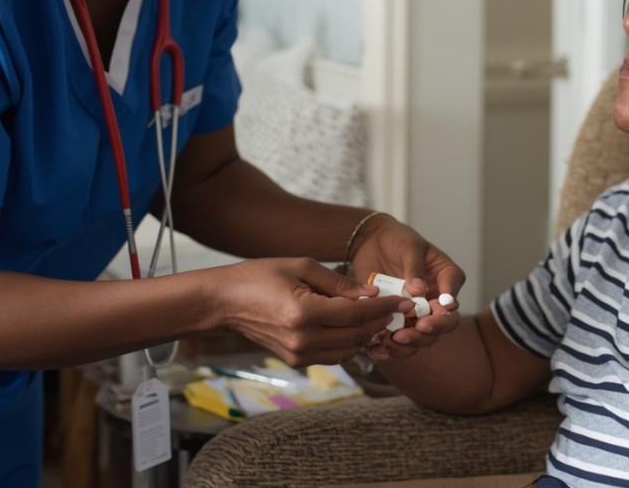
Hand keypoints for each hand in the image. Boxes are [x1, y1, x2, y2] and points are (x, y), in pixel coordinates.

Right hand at [218, 257, 410, 367]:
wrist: (225, 302)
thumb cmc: (260, 276)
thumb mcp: (303, 267)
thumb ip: (339, 283)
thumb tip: (371, 293)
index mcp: (304, 313)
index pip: (357, 314)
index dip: (384, 307)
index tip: (403, 300)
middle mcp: (302, 339)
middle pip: (357, 336)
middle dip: (381, 322)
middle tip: (398, 309)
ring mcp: (298, 355)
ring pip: (348, 350)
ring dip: (368, 335)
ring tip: (383, 318)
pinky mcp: (295, 361)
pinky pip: (333, 355)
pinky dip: (350, 343)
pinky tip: (359, 328)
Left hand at [349, 216, 464, 358]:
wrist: (371, 244)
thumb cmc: (397, 239)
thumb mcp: (408, 246)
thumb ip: (415, 266)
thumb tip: (419, 289)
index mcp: (445, 278)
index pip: (452, 297)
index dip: (447, 309)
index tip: (436, 311)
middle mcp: (435, 300)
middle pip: (443, 324)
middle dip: (431, 330)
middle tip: (416, 329)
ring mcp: (417, 313)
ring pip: (423, 337)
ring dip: (411, 343)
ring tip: (393, 340)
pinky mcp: (398, 321)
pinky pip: (399, 341)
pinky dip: (390, 348)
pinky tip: (378, 349)